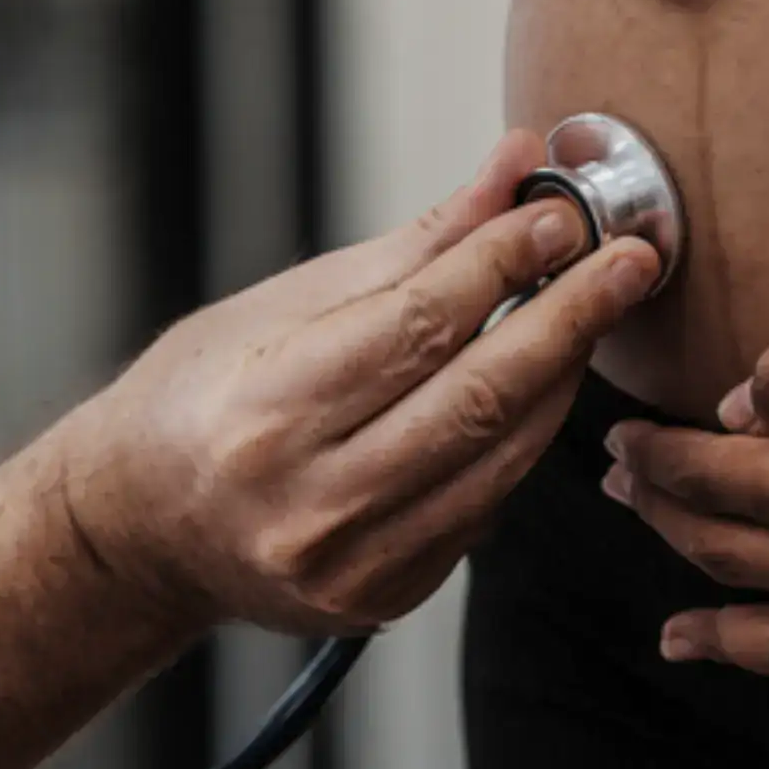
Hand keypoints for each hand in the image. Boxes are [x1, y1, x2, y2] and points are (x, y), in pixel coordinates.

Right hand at [58, 130, 660, 635]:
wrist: (140, 530)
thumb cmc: (204, 396)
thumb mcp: (287, 302)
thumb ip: (418, 245)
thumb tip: (514, 168)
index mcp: (265, 413)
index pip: (417, 326)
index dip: (502, 265)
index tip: (561, 215)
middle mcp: (309, 502)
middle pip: (478, 397)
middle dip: (569, 317)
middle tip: (628, 258)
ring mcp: (351, 565)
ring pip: (500, 457)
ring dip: (563, 377)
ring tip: (598, 308)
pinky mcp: (386, 600)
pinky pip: (486, 504)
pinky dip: (523, 438)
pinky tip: (541, 384)